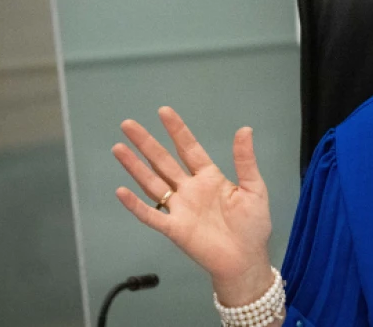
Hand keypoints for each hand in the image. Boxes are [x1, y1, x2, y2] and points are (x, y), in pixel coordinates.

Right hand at [112, 107, 272, 296]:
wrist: (246, 259)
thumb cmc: (253, 225)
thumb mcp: (254, 188)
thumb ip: (245, 161)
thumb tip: (245, 129)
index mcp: (210, 177)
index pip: (189, 149)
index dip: (177, 130)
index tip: (164, 111)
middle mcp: (190, 189)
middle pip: (164, 161)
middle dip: (146, 143)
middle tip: (128, 124)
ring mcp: (180, 208)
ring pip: (152, 183)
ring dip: (135, 167)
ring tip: (118, 148)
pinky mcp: (174, 229)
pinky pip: (151, 216)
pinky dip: (136, 205)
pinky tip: (121, 191)